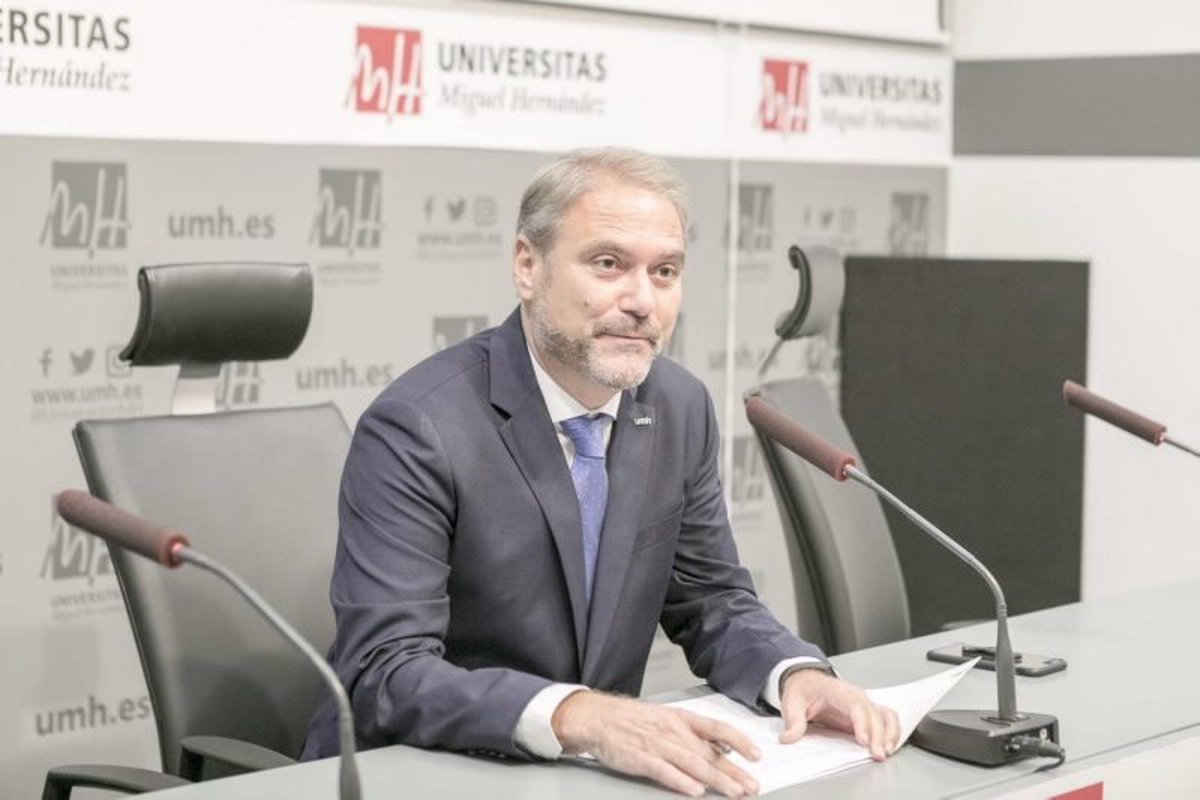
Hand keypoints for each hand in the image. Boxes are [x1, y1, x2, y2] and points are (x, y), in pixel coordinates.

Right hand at [552, 691, 761, 796]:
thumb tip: (723, 747)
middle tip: (751, 785)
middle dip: (734, 772)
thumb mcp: (667, 718)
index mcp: (681, 719)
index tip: (756, 755)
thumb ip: (694, 734)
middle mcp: (674, 731)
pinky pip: (665, 772)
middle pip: (710, 753)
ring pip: (694, 764)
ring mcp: (658, 746)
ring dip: (716, 780)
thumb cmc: (631, 719)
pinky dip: (681, 781)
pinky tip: (694, 790)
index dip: (739, 741)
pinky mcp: (642, 760)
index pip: (718, 728)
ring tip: (733, 792)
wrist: (598, 718)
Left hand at [778, 669, 900, 760]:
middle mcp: (855, 696)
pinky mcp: (867, 713)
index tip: (863, 740)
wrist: (807, 680)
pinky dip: (892, 732)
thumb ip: (793, 722)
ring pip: (885, 715)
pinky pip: (887, 719)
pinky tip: (889, 746)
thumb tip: (788, 738)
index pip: (855, 705)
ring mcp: (863, 703)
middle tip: (876, 754)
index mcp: (837, 691)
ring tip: (885, 752)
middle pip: (874, 713)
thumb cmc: (803, 690)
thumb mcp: (792, 703)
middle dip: (878, 735)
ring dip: (889, 733)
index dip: (862, 722)